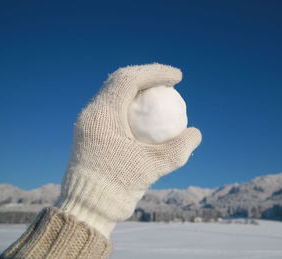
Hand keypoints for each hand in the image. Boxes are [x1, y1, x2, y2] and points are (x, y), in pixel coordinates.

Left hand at [56, 63, 201, 236]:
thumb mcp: (153, 168)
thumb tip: (195, 133)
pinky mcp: (91, 132)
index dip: (155, 72)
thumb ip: (178, 149)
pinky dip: (132, 104)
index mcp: (101, 116)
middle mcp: (91, 114)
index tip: (178, 77)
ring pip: (115, 92)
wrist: (86, 208)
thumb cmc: (117, 188)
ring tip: (160, 93)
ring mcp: (89, 122)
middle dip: (147, 75)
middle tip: (170, 81)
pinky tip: (146, 114)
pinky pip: (113, 107)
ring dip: (138, 88)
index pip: (128, 80)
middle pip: (120, 80)